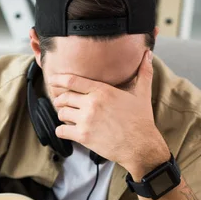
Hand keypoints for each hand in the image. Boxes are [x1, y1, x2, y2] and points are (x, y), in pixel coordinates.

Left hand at [51, 50, 169, 174]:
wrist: (141, 145)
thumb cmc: (141, 120)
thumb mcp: (142, 94)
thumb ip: (143, 72)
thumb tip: (148, 54)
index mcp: (102, 90)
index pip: (73, 80)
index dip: (59, 79)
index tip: (52, 80)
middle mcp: (92, 103)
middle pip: (64, 97)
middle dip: (60, 101)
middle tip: (62, 104)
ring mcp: (86, 120)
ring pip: (61, 114)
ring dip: (62, 116)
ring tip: (68, 118)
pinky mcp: (83, 136)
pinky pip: (61, 131)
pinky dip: (61, 131)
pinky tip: (67, 131)